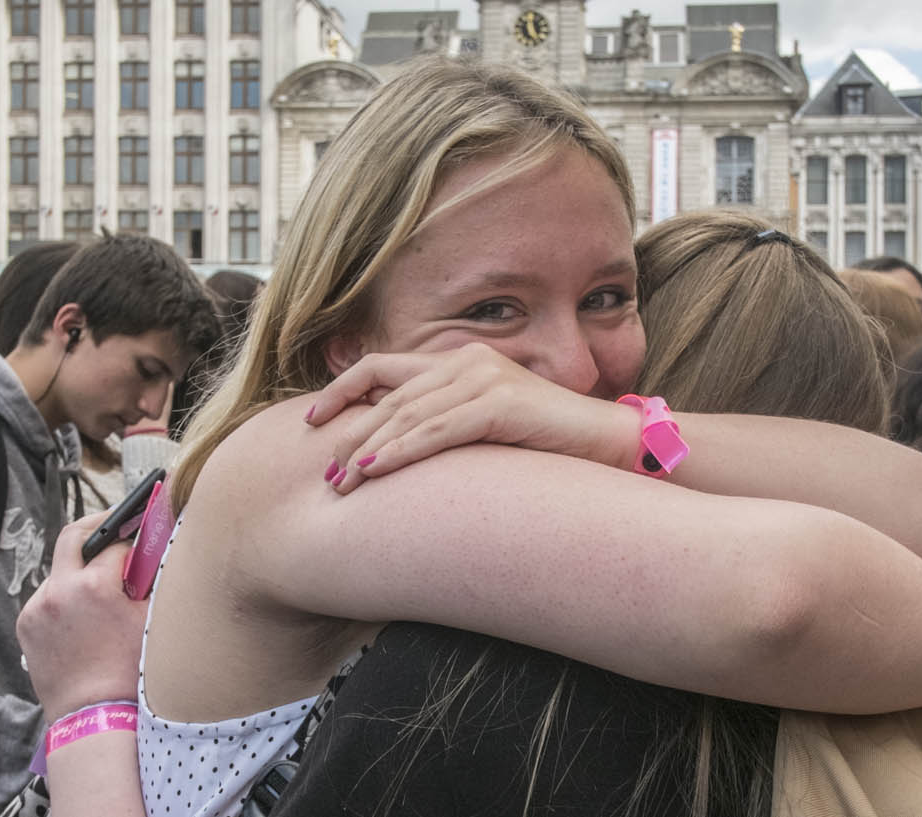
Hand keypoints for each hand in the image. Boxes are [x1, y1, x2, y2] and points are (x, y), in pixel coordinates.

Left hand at [17, 510, 150, 722]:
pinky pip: (48, 597)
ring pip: (60, 570)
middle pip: (74, 535)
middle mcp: (59, 590)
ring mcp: (37, 607)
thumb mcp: (150, 620)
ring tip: (101, 593)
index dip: (133, 541)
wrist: (94, 715)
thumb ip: (149, 580)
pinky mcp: (26, 623)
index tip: (141, 538)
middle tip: (114, 524)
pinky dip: (65, 598)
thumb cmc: (129, 673)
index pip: (116, 544)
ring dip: (81, 572)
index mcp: (93, 586)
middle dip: (97, 526)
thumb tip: (151, 552)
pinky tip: (82, 617)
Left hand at [305, 344, 638, 493]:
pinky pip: (437, 429)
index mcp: (460, 362)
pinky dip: (402, 450)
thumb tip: (390, 451)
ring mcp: (485, 378)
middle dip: (349, 434)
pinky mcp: (500, 403)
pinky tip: (376, 470)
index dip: (341, 391)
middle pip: (388, 395)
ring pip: (407, 413)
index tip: (310, 420)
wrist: (611, 443)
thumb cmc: (549, 445)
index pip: (382, 368)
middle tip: (323, 472)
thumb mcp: (486, 428)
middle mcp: (468, 362)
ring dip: (368, 449)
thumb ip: (446, 425)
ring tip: (341, 481)